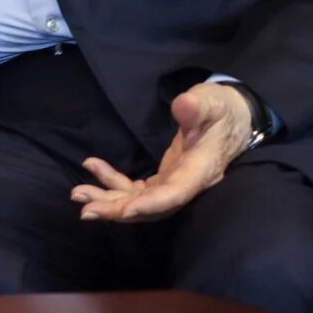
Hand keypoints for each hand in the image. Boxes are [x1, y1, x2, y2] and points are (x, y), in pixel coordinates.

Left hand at [72, 82, 253, 222]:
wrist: (234, 117)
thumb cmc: (221, 108)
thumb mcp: (212, 102)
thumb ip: (196, 107)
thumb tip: (183, 105)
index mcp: (200, 169)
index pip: (175, 194)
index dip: (150, 205)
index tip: (123, 211)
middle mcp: (187, 184)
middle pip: (152, 207)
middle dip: (118, 210)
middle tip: (85, 210)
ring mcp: (175, 182)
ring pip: (140, 201)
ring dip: (109, 199)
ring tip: (78, 193)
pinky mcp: (166, 177)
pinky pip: (137, 188)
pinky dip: (113, 182)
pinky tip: (93, 167)